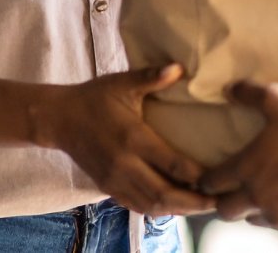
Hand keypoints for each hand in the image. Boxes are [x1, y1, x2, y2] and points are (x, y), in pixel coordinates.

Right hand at [39, 65, 214, 216]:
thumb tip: (179, 67)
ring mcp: (114, 180)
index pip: (172, 164)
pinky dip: (157, 210)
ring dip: (178, 210)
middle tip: (217, 201)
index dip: (197, 175)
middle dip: (192, 201)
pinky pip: (136, 206)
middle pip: (164, 193)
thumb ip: (151, 77)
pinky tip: (174, 208)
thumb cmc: (94, 98)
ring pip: (151, 205)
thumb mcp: (122, 83)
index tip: (218, 177)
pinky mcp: (107, 187)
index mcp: (133, 138)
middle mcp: (125, 164)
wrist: (58, 119)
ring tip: (201, 207)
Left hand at [200, 81, 277, 233]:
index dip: (206, 179)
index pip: (211, 182)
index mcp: (246, 169)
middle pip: (225, 210)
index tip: (208, 176)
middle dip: (223, 201)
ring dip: (251, 208)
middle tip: (231, 189)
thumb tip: (229, 89)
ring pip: (252, 219)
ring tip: (263, 193)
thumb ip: (252, 94)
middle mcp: (256, 197)